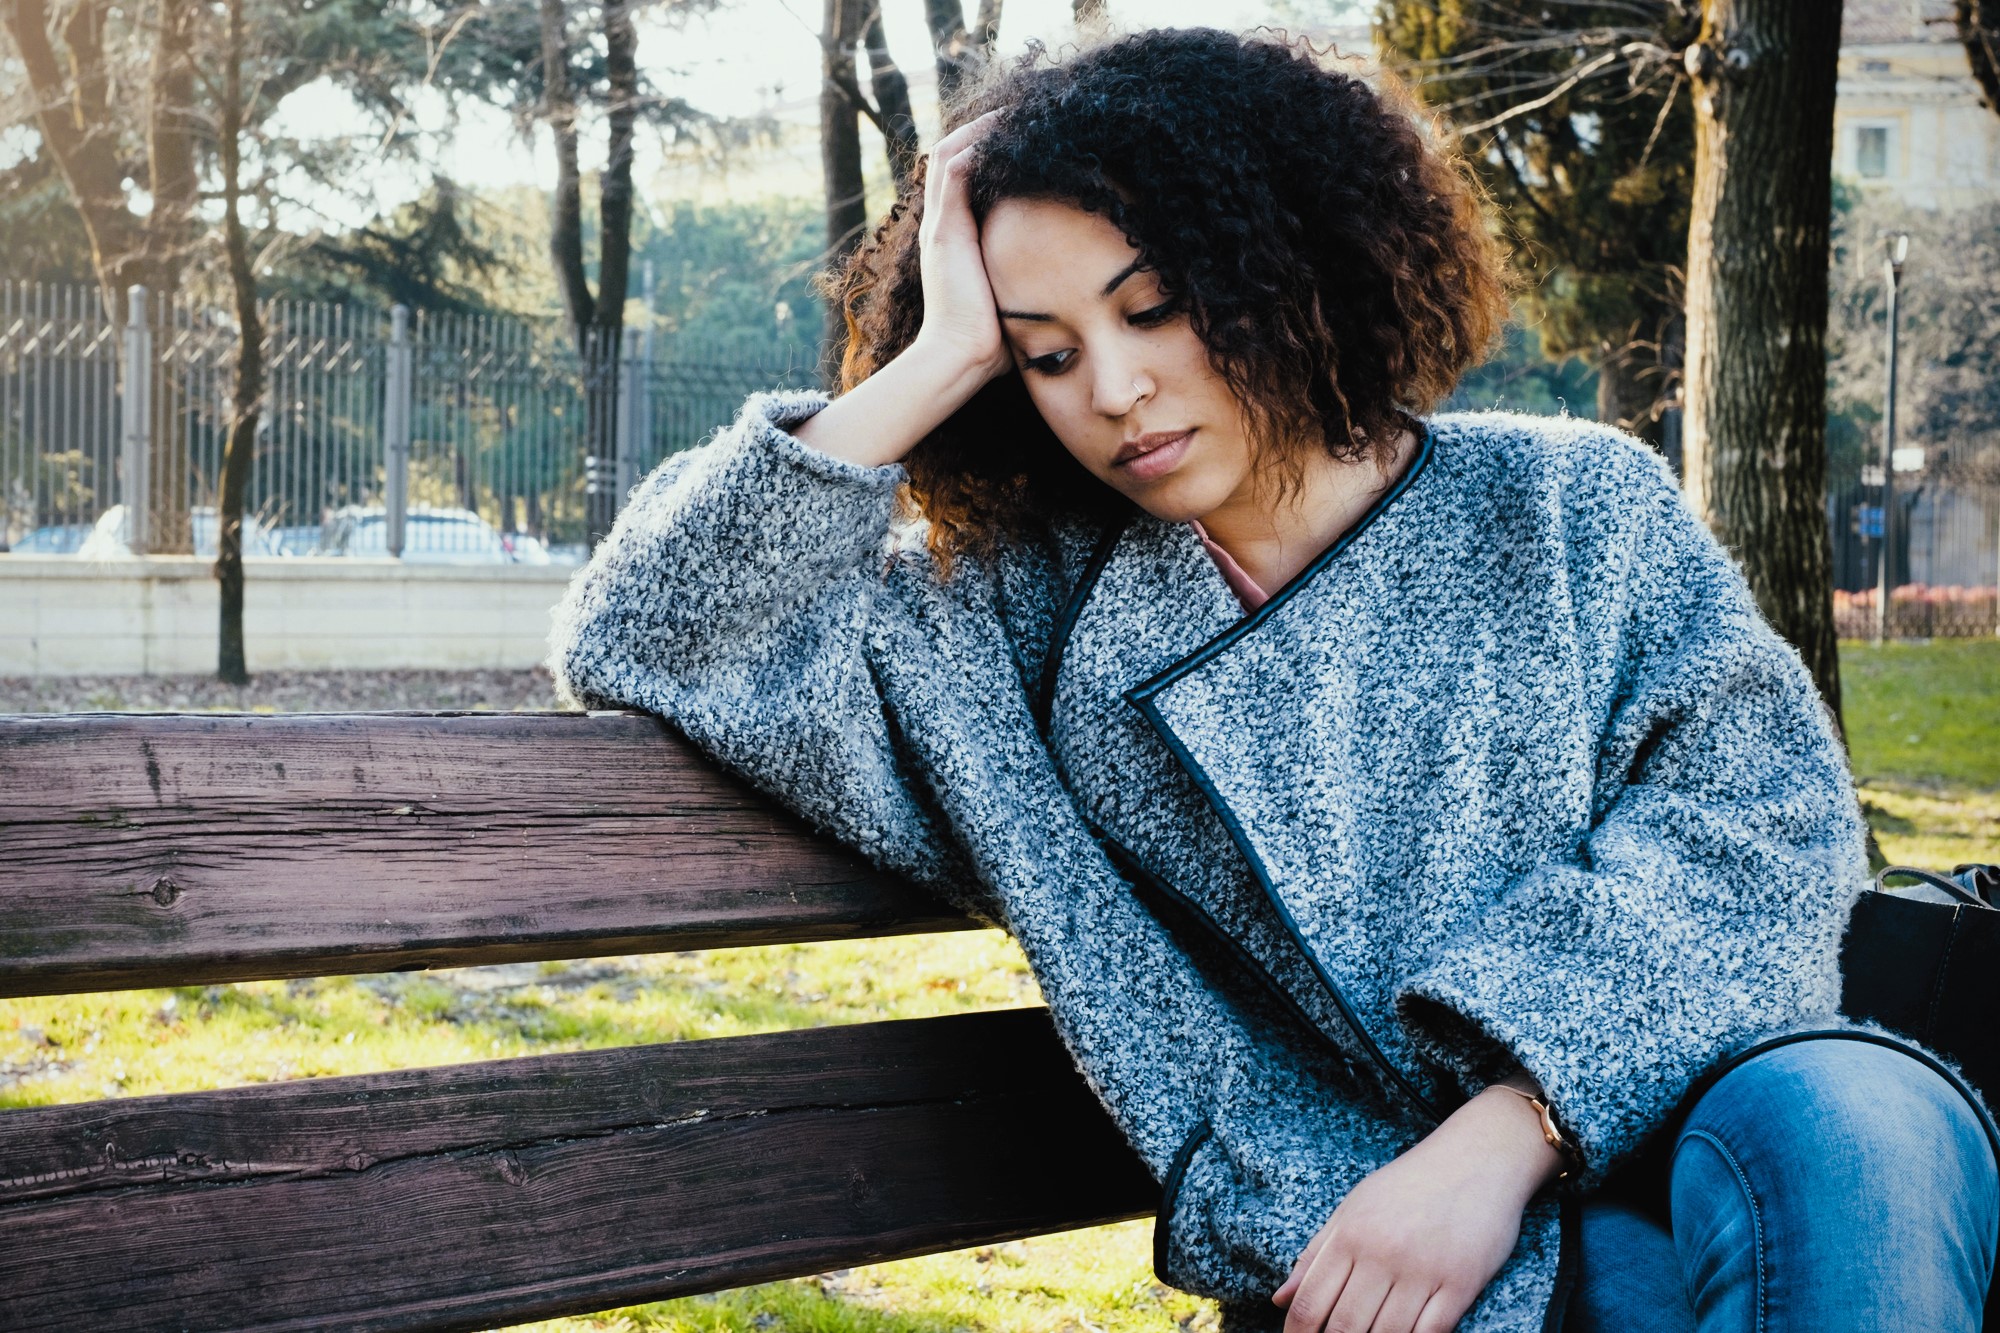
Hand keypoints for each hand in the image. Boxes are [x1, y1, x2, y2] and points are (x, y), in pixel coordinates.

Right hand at [910, 109, 1013, 386]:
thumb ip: (1026, 279)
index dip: (986, 153)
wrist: (963, 359)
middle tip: (1020, 115)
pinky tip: (1004, 132)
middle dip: (983, 131)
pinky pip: (953, 169)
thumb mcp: (1013, 296)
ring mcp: (940, 225)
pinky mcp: (945, 229)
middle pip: (952, 156)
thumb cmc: (993, 342)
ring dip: (979, 129)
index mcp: (954, 240)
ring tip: (1013, 113)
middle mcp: (942, 226)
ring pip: (949, 153)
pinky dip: (975, 144)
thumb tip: (1065, 283)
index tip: (1022, 141)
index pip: (962, 179)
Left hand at [1271, 1084, 1563, 1332]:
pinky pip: (1432, 1331)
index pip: (1310, 1302)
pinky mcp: (1462, 1282)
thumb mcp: (1354, 1206)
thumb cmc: (1410, 1184)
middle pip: (1346, 1326)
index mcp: (1350, 1234)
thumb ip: (1316, 1253)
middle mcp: (1382, 1253)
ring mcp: (1423, 1269)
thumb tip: (1280, 1299)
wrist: (1477, 1157)